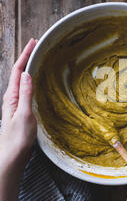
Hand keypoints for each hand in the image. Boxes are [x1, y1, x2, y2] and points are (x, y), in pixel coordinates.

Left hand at [0, 39, 37, 171]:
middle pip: (20, 72)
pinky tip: (39, 83)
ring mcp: (17, 104)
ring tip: (39, 59)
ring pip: (23, 81)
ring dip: (30, 68)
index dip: (25, 55)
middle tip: (38, 46)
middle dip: (27, 57)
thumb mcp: (24, 115)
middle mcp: (13, 98)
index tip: (34, 42)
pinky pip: (27, 90)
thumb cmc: (17, 138)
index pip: (19, 70)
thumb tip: (28, 73)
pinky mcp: (22, 111)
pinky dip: (33, 81)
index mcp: (12, 96)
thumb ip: (26, 94)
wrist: (12, 157)